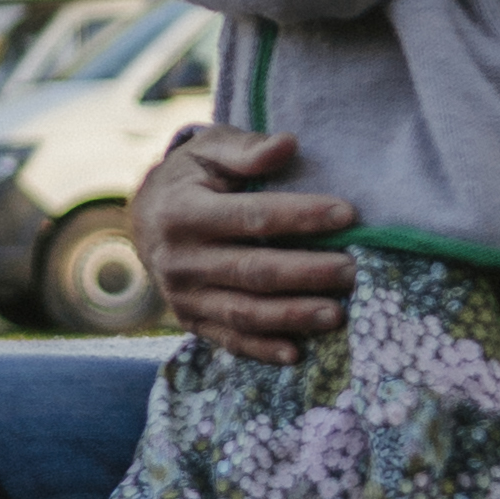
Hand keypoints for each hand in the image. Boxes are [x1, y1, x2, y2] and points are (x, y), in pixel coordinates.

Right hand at [137, 127, 354, 365]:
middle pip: (252, 270)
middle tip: (353, 271)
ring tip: (338, 314)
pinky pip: (229, 339)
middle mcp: (179, 259)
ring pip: (244, 311)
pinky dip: (263, 350)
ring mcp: (182, 295)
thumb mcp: (210, 149)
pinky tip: (297, 353)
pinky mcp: (189, 319)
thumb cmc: (192, 176)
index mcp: (182, 211)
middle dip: (307, 273)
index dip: (300, 216)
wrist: (146, 217)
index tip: (347, 214)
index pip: (251, 216)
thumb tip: (287, 145)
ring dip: (293, 316)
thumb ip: (246, 149)